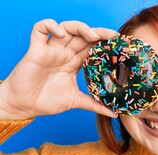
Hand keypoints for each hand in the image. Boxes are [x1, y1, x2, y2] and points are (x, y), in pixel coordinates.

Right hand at [0, 19, 117, 119]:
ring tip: (92, 35)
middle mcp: (64, 53)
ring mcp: (51, 50)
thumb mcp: (76, 101)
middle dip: (100, 33)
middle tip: (113, 37)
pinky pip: (39, 29)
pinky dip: (50, 26)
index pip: (93, 47)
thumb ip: (95, 105)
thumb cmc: (47, 101)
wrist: (25, 106)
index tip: (120, 46)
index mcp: (74, 63)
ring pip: (66, 28)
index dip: (105, 43)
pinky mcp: (36, 50)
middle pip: (84, 35)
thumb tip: (114, 114)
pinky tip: (60, 34)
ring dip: (80, 27)